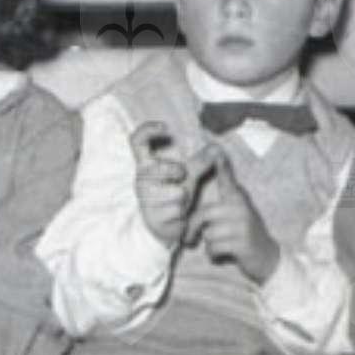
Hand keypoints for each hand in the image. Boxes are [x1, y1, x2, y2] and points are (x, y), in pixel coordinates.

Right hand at [131, 122, 200, 246]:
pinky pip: (174, 209)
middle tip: (183, 173)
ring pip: (169, 192)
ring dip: (181, 195)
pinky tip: (178, 213)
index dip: (148, 130)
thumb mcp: (187, 175)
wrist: (165, 227)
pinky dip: (181, 211)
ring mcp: (144, 198)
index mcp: (146, 165)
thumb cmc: (172, 195)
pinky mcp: (152, 216)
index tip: (166, 127)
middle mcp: (141, 179)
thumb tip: (217, 148)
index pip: (137, 141)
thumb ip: (200, 162)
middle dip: (171, 170)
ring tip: (180, 199)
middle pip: (152, 169)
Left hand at [184, 155, 281, 283]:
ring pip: (209, 233)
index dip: (222, 166)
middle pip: (205, 213)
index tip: (217, 150)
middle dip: (193, 228)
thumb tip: (212, 175)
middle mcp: (242, 209)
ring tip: (216, 246)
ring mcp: (244, 226)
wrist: (266, 258)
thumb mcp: (236, 212)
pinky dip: (213, 255)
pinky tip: (221, 255)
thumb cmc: (243, 233)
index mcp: (238, 199)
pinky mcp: (243, 244)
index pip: (228, 180)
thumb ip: (224, 197)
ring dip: (208, 244)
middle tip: (189, 238)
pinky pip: (214, 248)